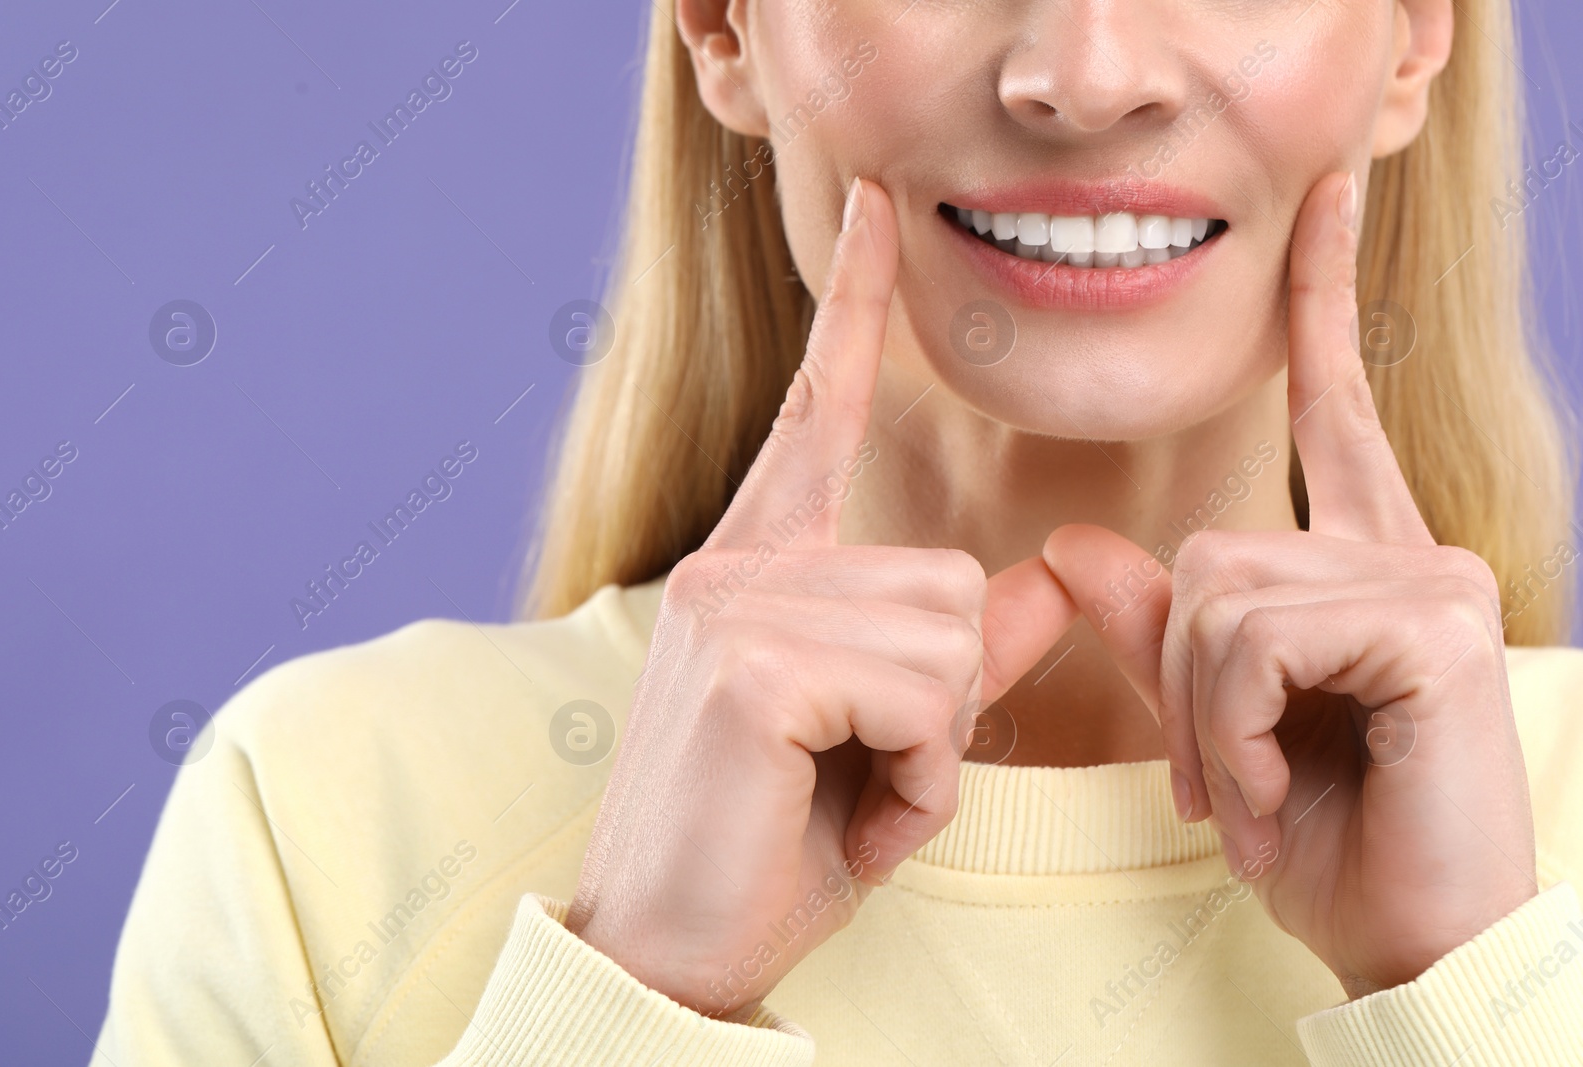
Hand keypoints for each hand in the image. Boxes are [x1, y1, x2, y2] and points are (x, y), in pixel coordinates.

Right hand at [565, 178, 1075, 1018]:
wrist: (668, 951)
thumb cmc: (769, 844)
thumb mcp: (886, 741)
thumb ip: (957, 653)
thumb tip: (1041, 581)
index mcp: (758, 567)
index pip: (820, 413)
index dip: (854, 309)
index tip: (873, 209)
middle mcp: (737, 562)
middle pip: (951, 577)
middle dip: (944, 703)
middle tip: (859, 774)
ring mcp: (735, 603)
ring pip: (949, 635)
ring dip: (931, 744)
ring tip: (842, 791)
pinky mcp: (749, 663)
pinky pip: (925, 694)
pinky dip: (917, 777)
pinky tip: (836, 807)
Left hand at [1042, 171, 1537, 997]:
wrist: (1405, 938)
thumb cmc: (1323, 834)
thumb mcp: (1214, 722)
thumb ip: (1152, 626)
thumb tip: (1071, 542)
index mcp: (1361, 566)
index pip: (1332, 415)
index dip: (1321, 306)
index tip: (1328, 198)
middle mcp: (1405, 551)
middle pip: (1205, 549)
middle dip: (1185, 680)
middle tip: (1233, 772)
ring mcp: (1429, 579)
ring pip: (1216, 594)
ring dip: (1206, 716)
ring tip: (1262, 783)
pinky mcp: (1433, 622)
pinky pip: (1251, 639)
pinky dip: (1232, 728)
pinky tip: (1281, 780)